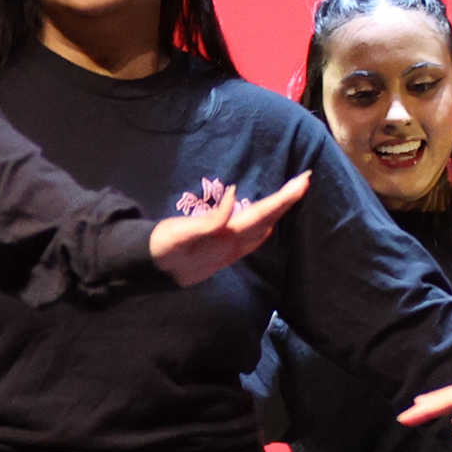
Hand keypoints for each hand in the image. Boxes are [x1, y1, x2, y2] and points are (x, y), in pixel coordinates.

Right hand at [145, 171, 311, 285]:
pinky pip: (251, 238)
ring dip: (278, 212)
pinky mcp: (221, 252)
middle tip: (305, 180)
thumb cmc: (160, 248)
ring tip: (292, 195)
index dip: (282, 200)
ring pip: (261, 230)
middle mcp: (232, 247)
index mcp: (225, 239)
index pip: (261, 216)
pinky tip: (266, 221)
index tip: (300, 183)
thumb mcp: (180, 232)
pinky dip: (264, 224)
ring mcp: (228, 252)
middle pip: (266, 222)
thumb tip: (235, 198)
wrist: (147, 271)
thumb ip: (210, 220)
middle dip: (287, 201)